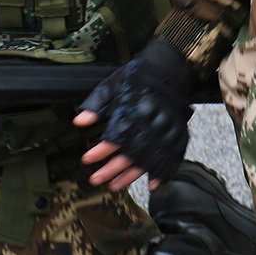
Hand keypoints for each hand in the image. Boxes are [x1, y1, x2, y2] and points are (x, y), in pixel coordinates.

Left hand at [74, 37, 193, 190]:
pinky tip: (151, 184)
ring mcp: (165, 132)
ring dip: (130, 176)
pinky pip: (171, 159)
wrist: (170, 69)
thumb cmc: (139, 77)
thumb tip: (79, 121)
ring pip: (147, 161)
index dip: (100, 151)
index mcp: (134, 113)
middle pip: (130, 154)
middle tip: (95, 179)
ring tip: (115, 185)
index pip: (115, 137)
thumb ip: (97, 104)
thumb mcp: (114, 84)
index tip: (87, 159)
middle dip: (111, 169)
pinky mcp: (176, 135)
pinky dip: (162, 173)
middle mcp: (150, 126)